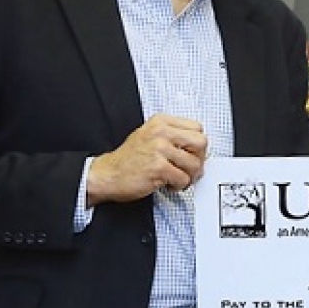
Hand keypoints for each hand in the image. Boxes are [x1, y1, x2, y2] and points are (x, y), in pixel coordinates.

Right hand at [86, 114, 207, 204]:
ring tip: (176, 177)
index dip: (197, 145)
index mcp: (161, 122)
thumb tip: (200, 149)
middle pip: (201, 143)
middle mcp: (160, 132)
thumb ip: (174, 137)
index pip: (197, 127)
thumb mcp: (151, 137)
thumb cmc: (130, 159)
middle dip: (199, 159)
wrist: (107, 174)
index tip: (190, 154)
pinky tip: (168, 184)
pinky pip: (183, 178)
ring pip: (194, 163)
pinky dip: (179, 185)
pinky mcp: (158, 167)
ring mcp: (159, 149)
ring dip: (189, 176)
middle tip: (188, 169)